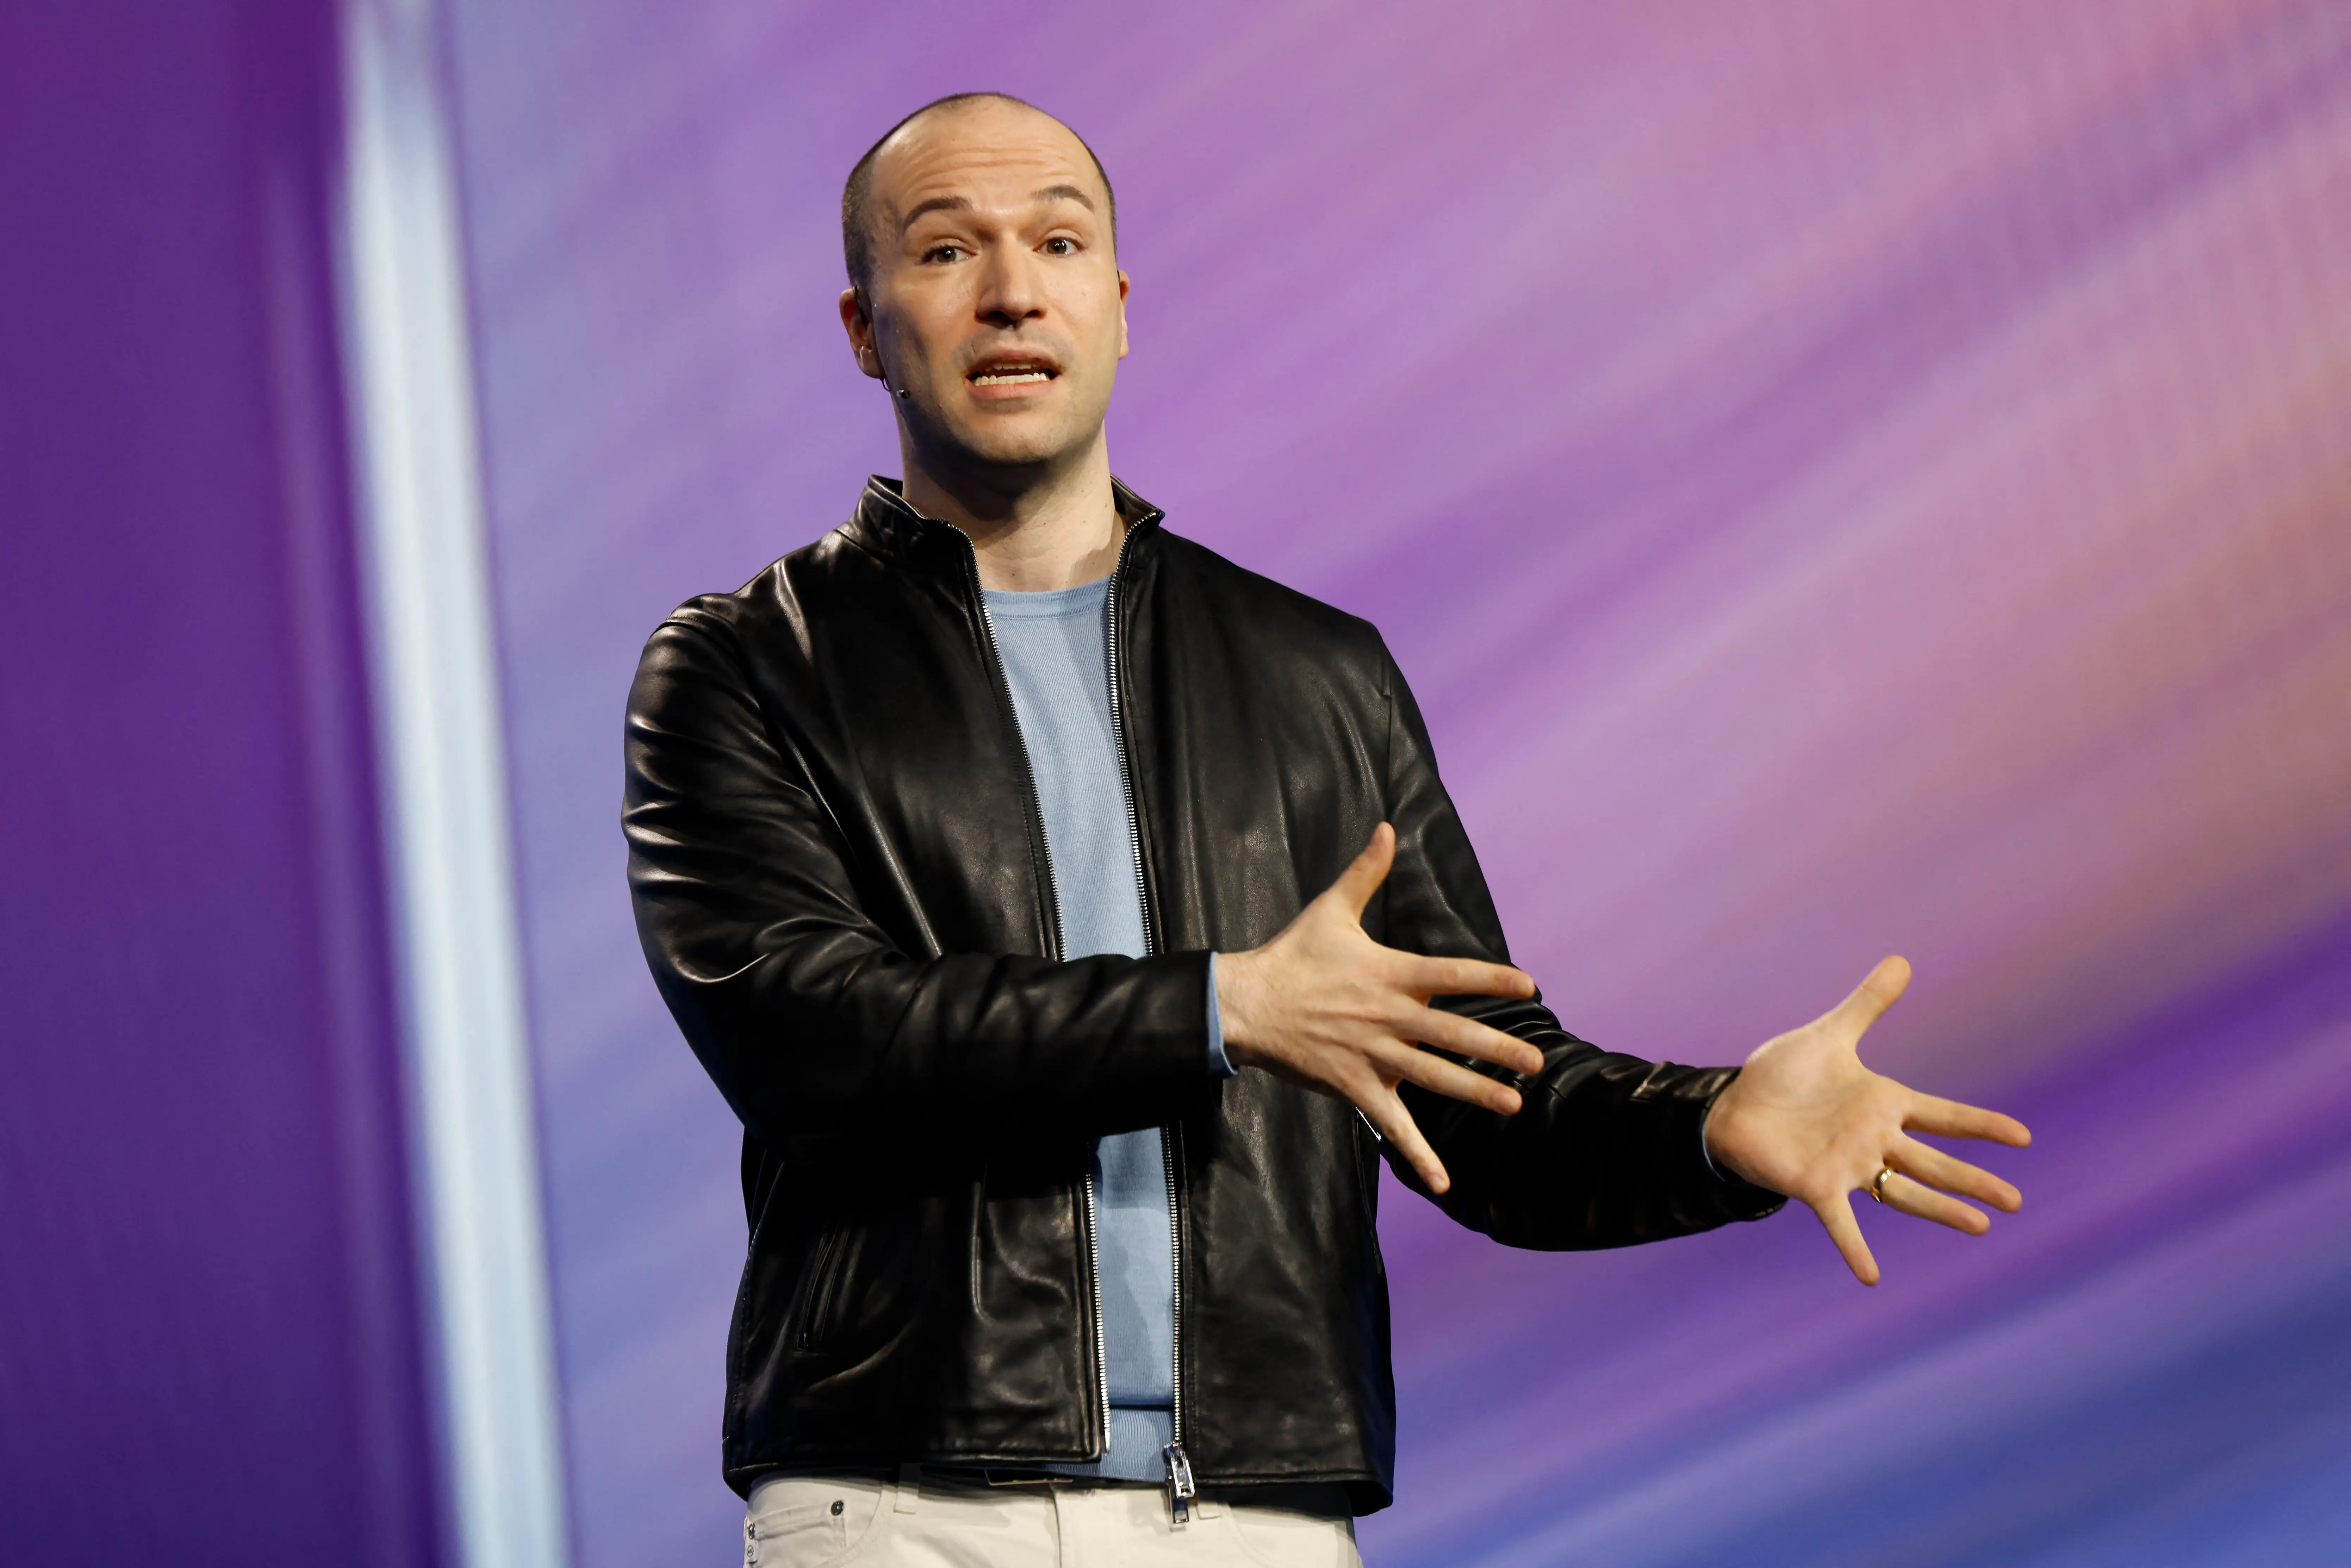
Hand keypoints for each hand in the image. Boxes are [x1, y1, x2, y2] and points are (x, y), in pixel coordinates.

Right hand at [1215, 823, 1545, 1194]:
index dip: (1492, 979)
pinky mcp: (1355, 1086)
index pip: (1451, 974)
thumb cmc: (1291, 955)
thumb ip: (1365, 872)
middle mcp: (1387, 1017)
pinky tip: (1444, 1181)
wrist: (1247, 1004)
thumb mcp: (1330, 909)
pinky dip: (1418, 1155)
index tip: (1530, 985)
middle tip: (1536, 1065)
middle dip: (1498, 1051)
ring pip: (1432, 1078)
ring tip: (1513, 1106)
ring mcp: (1373, 1055)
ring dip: (1474, 1095)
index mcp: (1389, 973)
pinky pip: (1392, 1125)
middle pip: (1452, 1034)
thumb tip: (1387, 827)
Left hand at [1702, 956, 2030, 1284]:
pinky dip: (1855, 1250)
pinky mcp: (1817, 1187)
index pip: (1944, 1116)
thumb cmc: (1783, 1075)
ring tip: (1981, 1226)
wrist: (1734, 1104)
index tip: (2023, 1136)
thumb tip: (1901, 960)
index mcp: (1883, 1104)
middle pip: (1935, 1162)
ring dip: (1941, 1210)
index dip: (1982, 1124)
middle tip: (2017, 1201)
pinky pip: (1842, 1222)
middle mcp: (1874, 1140)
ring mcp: (1849, 1166)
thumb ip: (1866, 1004)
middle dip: (1975, 1179)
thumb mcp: (1829, 1035)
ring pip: (1905, 1193)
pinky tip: (1871, 1278)